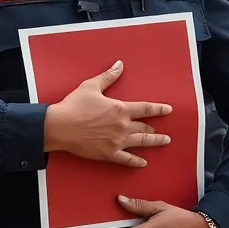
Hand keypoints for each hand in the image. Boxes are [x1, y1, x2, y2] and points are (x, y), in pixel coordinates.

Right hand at [43, 60, 171, 167]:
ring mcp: (117, 142)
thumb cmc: (74, 105)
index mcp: (120, 109)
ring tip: (164, 141)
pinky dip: (136, 161)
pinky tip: (143, 162)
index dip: (159, 109)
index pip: (146, 109)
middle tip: (161, 129)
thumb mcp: (91, 86)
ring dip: (154, 141)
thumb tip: (119, 65)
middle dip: (154, 127)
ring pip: (141, 142)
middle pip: (145, 127)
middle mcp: (122, 126)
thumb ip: (108, 76)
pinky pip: (127, 159)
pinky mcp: (108, 154)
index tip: (168, 110)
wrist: (60, 126)